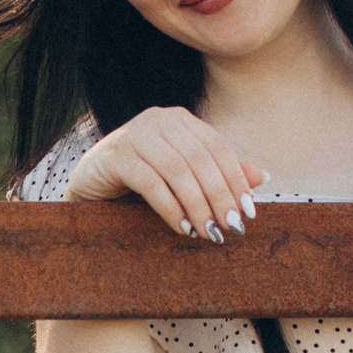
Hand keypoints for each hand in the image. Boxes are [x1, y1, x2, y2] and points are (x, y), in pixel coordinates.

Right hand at [63, 109, 267, 243]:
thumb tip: (263, 176)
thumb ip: (218, 174)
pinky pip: (151, 183)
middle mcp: (159, 118)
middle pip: (200, 159)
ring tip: (209, 233)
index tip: (248, 213)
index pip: (218, 147)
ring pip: (178, 171)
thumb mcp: (183, 177)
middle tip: (231, 228)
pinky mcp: (115, 154)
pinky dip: (171, 208)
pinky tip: (182, 228)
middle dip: (219, 196)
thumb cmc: (140, 181)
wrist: (89, 184)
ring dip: (198, 206)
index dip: (236, 180)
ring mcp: (135, 133)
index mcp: (180, 120)